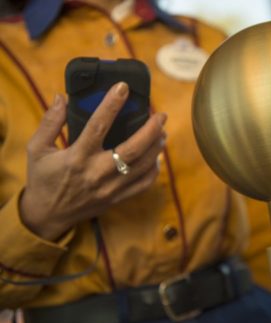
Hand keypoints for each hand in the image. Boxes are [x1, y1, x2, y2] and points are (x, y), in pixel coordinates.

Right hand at [20, 82, 166, 240]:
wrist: (47, 216)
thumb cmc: (43, 179)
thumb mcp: (36, 149)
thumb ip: (50, 122)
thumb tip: (62, 97)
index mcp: (76, 158)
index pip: (98, 126)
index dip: (112, 105)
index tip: (123, 88)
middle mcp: (96, 173)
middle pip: (132, 150)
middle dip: (151, 130)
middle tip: (161, 116)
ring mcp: (110, 188)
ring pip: (142, 167)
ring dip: (156, 148)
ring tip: (162, 132)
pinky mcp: (117, 199)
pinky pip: (143, 185)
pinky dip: (154, 170)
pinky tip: (156, 157)